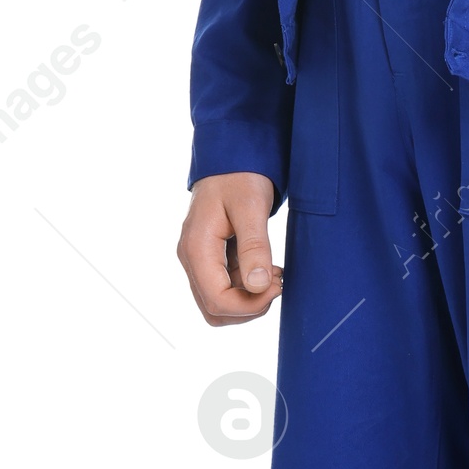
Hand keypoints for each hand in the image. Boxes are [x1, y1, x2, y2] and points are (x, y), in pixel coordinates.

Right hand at [178, 170, 282, 324]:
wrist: (231, 159)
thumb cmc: (240, 176)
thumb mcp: (251, 207)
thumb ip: (254, 247)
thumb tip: (258, 286)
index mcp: (196, 247)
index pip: (217, 300)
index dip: (250, 305)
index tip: (277, 285)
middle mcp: (191, 258)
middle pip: (214, 310)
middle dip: (249, 307)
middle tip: (276, 282)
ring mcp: (198, 260)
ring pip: (219, 304)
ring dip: (249, 300)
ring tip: (273, 276)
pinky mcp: (210, 259)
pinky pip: (225, 288)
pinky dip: (247, 289)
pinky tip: (267, 270)